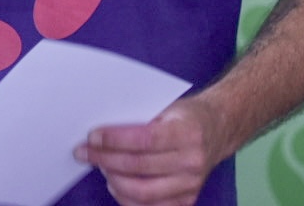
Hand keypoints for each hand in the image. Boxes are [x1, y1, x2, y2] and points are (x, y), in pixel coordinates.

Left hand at [74, 98, 220, 205]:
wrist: (218, 129)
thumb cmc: (186, 116)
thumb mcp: (168, 108)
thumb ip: (141, 120)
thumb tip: (102, 133)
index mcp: (188, 132)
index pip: (144, 139)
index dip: (114, 140)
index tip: (93, 136)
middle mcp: (192, 161)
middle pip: (139, 167)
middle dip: (105, 160)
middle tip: (85, 152)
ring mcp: (191, 185)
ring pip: (143, 192)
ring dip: (114, 181)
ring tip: (100, 168)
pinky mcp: (187, 200)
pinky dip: (127, 198)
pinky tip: (116, 184)